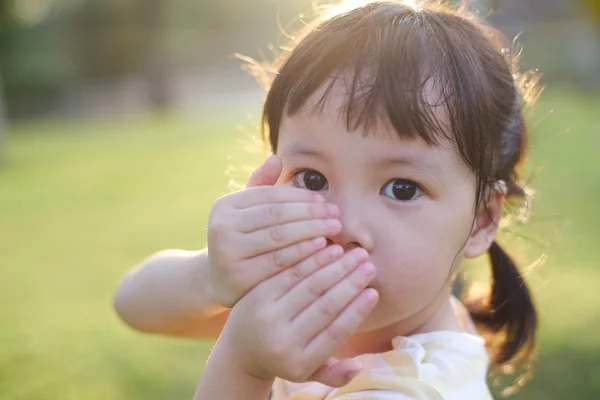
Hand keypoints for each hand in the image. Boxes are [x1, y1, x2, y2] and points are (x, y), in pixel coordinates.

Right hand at [207, 155, 341, 307]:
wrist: (220, 280)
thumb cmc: (242, 239)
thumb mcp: (246, 213)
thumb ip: (260, 186)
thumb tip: (276, 158)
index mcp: (224, 206)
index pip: (269, 195)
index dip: (299, 196)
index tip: (323, 200)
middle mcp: (221, 226)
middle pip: (276, 214)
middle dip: (310, 213)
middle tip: (336, 213)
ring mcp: (228, 252)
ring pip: (279, 236)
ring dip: (311, 230)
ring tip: (334, 228)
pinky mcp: (240, 275)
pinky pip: (279, 260)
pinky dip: (303, 252)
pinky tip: (322, 247)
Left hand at [221, 246, 379, 386]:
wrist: (240, 350)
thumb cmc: (286, 358)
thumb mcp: (308, 374)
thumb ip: (335, 374)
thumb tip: (360, 366)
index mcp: (299, 362)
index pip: (335, 333)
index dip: (357, 311)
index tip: (374, 291)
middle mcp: (281, 341)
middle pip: (323, 306)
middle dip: (350, 282)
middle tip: (369, 264)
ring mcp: (266, 316)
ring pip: (307, 286)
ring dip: (334, 266)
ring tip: (354, 252)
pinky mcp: (256, 294)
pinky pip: (289, 272)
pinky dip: (311, 259)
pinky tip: (328, 247)